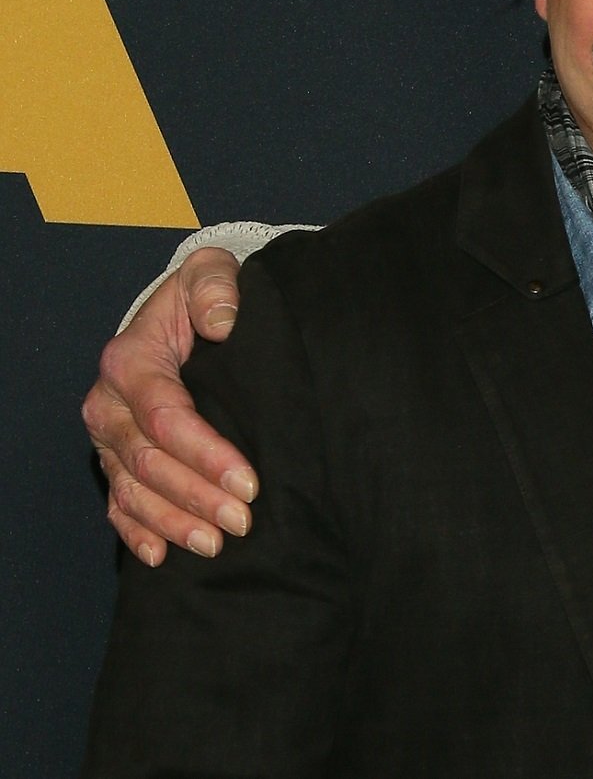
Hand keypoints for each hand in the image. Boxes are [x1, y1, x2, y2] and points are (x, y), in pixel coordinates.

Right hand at [82, 247, 257, 563]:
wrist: (179, 313)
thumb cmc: (201, 295)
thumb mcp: (210, 271)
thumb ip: (216, 286)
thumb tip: (222, 321)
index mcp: (131, 360)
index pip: (167, 416)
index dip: (206, 453)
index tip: (248, 481)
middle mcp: (109, 403)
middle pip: (149, 462)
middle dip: (196, 495)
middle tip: (242, 521)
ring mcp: (109, 437)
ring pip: (133, 490)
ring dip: (172, 521)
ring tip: (215, 544)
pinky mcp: (114, 458)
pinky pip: (118, 503)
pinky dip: (138, 532)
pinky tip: (162, 555)